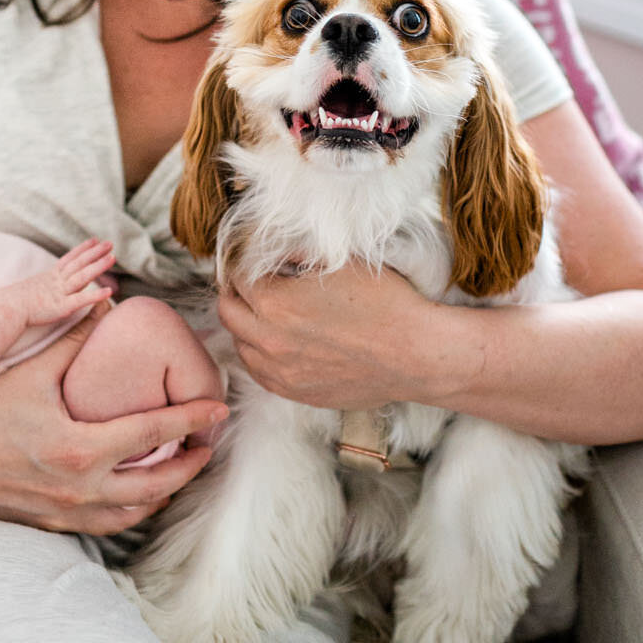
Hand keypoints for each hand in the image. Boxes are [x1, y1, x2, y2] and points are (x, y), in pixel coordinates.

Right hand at [0, 304, 227, 536]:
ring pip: (137, 511)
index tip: (219, 409)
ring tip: (181, 467)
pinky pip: (109, 524)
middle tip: (210, 444)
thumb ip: (76, 340)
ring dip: (165, 491)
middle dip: (191, 465)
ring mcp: (69, 512)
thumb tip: (106, 304)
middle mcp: (81, 488)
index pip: (153, 433)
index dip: (192, 420)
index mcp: (81, 447)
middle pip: (158, 484)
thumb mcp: (34, 372)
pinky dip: (133, 508)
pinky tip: (140, 490)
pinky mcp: (55, 525)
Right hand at [16, 238, 116, 324]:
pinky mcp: (62, 308)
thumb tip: (35, 288)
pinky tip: (109, 292)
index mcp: (49, 277)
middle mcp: (56, 282)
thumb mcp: (27, 289)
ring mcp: (60, 293)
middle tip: (110, 243)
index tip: (94, 240)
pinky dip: (96, 295)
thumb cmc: (13, 302)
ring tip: (112, 257)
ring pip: (82, 277)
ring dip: (98, 266)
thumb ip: (37, 287)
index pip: (69, 259)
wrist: (7, 309)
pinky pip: (81, 300)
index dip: (82, 249)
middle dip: (95, 253)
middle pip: (79, 264)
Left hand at [218, 262, 443, 408]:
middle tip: (251, 283)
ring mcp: (280, 371)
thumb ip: (295, 254)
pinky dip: (260, 355)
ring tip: (266, 313)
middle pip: (227, 311)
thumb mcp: (338, 262)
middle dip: (235, 293)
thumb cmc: (383, 303)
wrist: (414, 354)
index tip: (251, 260)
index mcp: (275, 302)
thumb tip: (270, 249)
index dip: (242, 263)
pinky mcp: (295, 392)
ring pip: (239, 345)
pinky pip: (259, 373)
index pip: (236, 277)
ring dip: (245, 325)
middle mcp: (269, 340)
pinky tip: (278, 342)